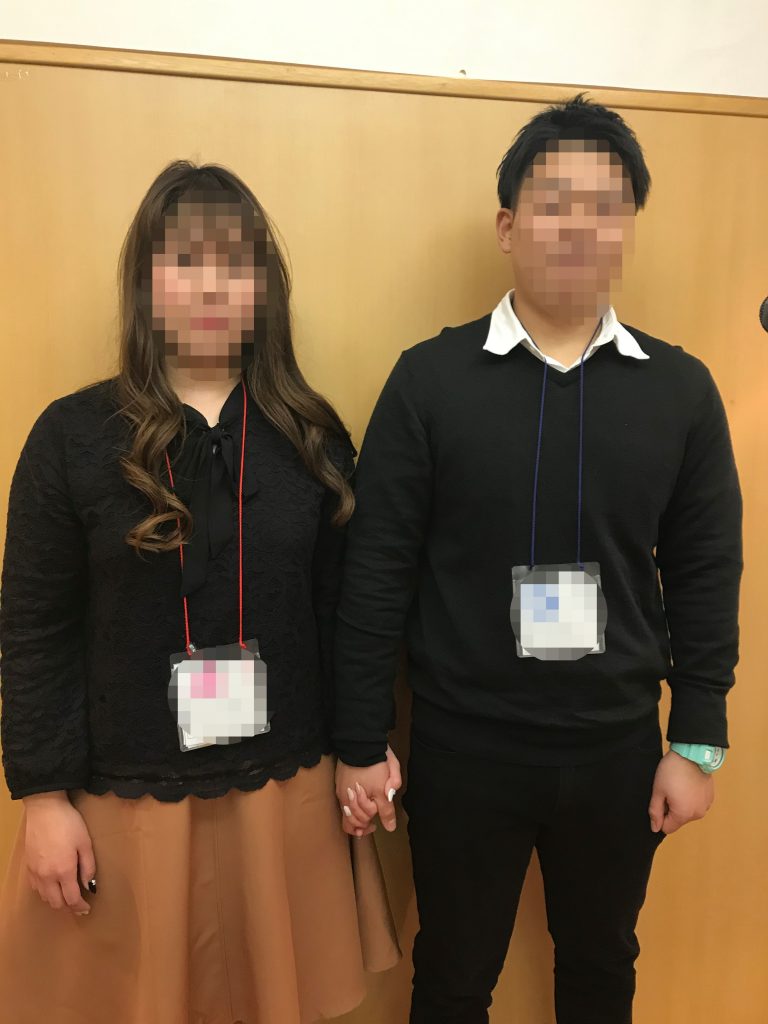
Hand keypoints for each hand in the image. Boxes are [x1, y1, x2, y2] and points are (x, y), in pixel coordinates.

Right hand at [23, 792, 95, 914]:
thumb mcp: (85, 843)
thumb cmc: (69, 823)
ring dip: (55, 899)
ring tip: (66, 892)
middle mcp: (47, 876)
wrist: (45, 809)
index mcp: (64, 871)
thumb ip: (88, 866)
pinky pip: (35, 887)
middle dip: (68, 906)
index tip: (86, 908)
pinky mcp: (28, 865)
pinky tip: (52, 882)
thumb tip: (89, 884)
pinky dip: (45, 890)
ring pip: (44, 897)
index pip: (71, 899)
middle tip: (78, 902)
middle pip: (56, 903)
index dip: (80, 907)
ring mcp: (35, 872)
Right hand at [335, 745, 401, 836]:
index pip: (368, 817)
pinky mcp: (338, 785)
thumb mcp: (389, 780)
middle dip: (363, 824)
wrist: (360, 741)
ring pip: (346, 815)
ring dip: (355, 820)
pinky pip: (342, 805)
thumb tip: (390, 827)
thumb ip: (388, 806)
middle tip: (372, 825)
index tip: (379, 820)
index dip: (376, 818)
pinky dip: (349, 811)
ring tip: (363, 821)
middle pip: (354, 820)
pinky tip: (356, 809)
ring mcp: (343, 791)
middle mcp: (350, 797)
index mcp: (365, 796)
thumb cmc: (377, 760)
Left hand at [648, 750, 714, 834]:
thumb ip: (655, 812)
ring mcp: (706, 806)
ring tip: (679, 786)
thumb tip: (655, 828)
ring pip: (688, 812)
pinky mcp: (710, 797)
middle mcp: (697, 814)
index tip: (661, 800)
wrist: (692, 754)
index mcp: (683, 814)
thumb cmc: (672, 771)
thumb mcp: (658, 790)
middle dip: (671, 809)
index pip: (667, 828)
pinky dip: (691, 798)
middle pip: (678, 820)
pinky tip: (688, 784)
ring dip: (682, 804)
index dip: (661, 816)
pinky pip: (697, 804)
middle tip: (669, 790)